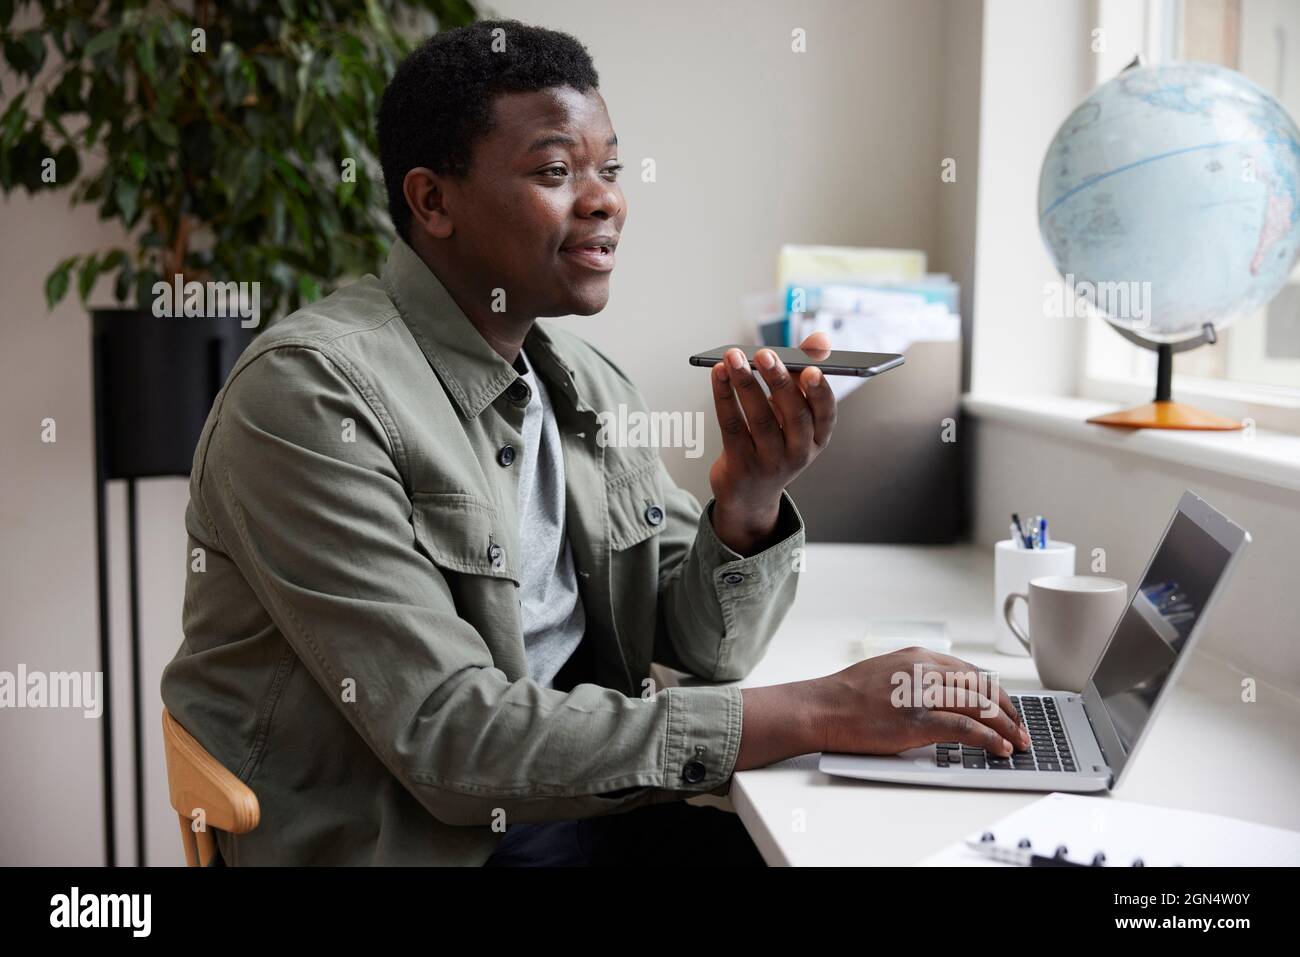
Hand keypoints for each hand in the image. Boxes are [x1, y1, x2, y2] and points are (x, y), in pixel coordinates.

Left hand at [707, 332, 836, 553]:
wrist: (750, 496)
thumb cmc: (775, 444)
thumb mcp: (794, 416)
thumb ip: (803, 376)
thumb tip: (818, 340)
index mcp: (818, 439)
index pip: (826, 414)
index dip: (820, 392)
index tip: (811, 370)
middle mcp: (799, 453)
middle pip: (793, 416)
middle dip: (779, 382)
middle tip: (765, 354)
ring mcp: (770, 462)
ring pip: (759, 419)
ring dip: (745, 384)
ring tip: (734, 358)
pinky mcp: (741, 465)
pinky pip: (732, 426)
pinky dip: (724, 396)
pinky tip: (719, 375)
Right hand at [812, 648, 1030, 756]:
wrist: (823, 707)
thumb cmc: (848, 695)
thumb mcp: (888, 671)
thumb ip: (918, 677)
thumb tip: (945, 695)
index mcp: (919, 657)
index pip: (972, 672)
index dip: (996, 693)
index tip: (1007, 708)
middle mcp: (925, 670)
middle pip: (983, 688)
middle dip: (1008, 710)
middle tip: (1021, 728)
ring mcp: (922, 694)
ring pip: (981, 707)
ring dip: (1006, 727)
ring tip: (1019, 742)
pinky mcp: (918, 721)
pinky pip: (966, 728)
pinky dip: (989, 739)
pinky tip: (1000, 748)